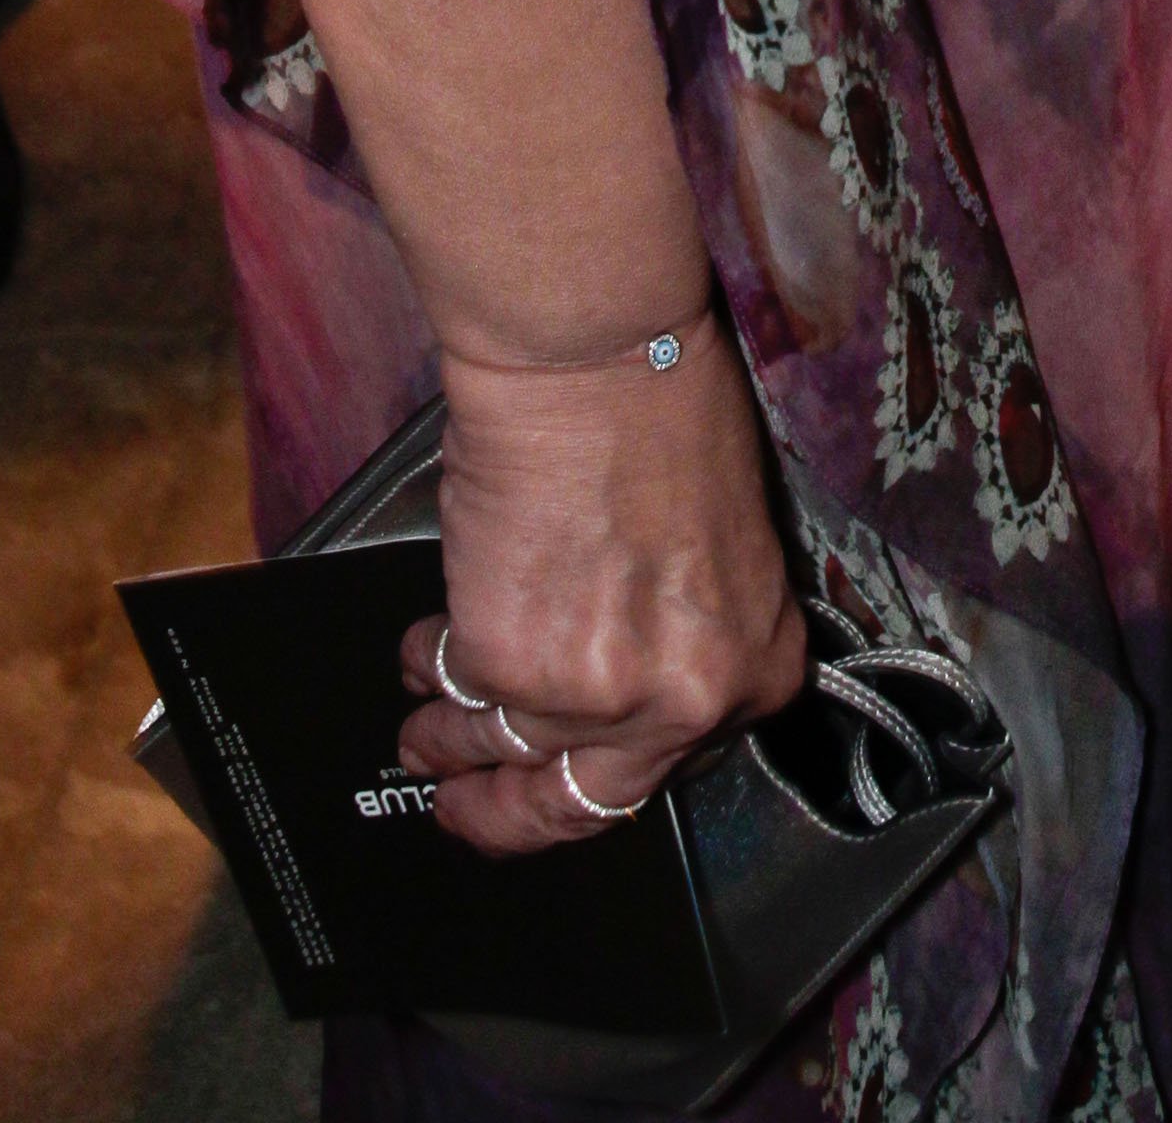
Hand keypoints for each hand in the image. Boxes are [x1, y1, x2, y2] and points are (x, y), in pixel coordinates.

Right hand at [392, 317, 804, 853]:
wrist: (595, 354)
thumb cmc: (668, 408)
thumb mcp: (722, 547)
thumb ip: (687, 635)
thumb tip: (630, 682)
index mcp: (751, 673)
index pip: (671, 771)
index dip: (604, 777)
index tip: (564, 785)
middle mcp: (678, 705)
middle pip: (581, 806)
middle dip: (512, 817)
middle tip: (470, 812)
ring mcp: (588, 695)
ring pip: (498, 749)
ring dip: (450, 746)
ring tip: (423, 736)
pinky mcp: (502, 663)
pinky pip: (451, 687)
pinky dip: (426, 670)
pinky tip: (420, 653)